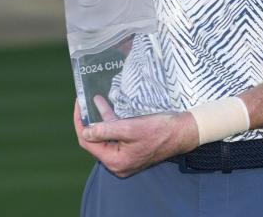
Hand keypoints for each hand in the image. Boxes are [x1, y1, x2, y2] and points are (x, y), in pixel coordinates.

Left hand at [72, 97, 198, 177]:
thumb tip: (85, 132)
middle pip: (96, 141)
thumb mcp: (130, 128)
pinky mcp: (132, 150)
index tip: (78, 105)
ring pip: (106, 137)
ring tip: (95, 100)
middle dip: (90, 121)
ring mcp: (125, 157)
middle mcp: (118, 163)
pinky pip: (116, 136)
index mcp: (116, 161)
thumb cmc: (159, 130)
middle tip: (84, 102)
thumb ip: (105, 130)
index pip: (88, 143)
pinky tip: (108, 107)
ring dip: (101, 119)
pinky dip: (112, 122)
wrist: (183, 132)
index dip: (80, 124)